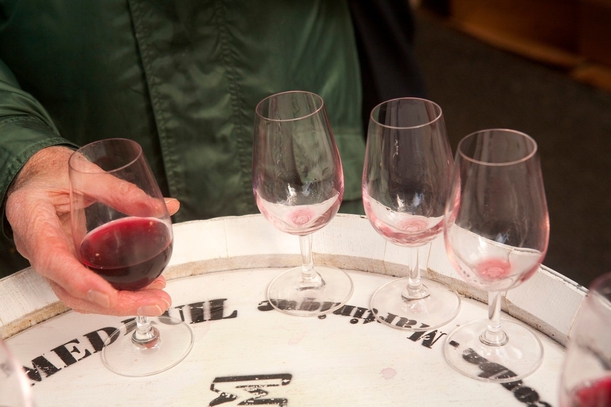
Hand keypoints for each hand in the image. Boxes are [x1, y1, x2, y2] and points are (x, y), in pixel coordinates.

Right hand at [5, 146, 180, 315]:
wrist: (33, 174)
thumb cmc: (50, 170)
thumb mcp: (85, 172)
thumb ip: (121, 190)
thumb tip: (162, 207)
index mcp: (33, 219)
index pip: (53, 260)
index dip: (81, 282)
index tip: (110, 295)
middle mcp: (36, 247)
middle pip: (70, 290)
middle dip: (114, 303)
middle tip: (155, 301)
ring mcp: (50, 260)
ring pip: (79, 295)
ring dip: (119, 302)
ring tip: (156, 297)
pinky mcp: (66, 263)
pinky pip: (87, 285)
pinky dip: (115, 292)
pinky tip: (144, 288)